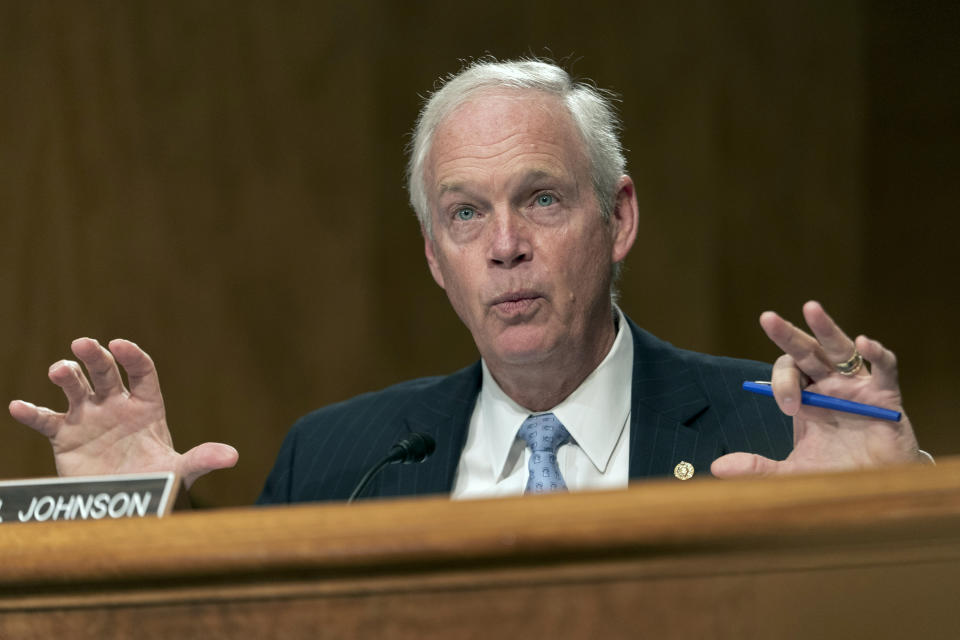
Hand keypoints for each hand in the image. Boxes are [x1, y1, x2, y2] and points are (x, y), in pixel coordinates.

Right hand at [8, 338, 237, 488]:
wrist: (125, 503)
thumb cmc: (155, 479)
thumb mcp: (179, 470)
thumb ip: (202, 459)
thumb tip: (232, 456)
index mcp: (146, 405)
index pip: (141, 371)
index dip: (131, 357)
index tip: (120, 345)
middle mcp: (116, 404)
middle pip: (105, 372)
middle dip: (95, 357)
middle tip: (82, 344)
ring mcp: (89, 417)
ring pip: (76, 389)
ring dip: (67, 376)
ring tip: (59, 371)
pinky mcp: (65, 436)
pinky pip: (46, 420)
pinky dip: (31, 413)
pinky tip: (17, 407)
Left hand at [712, 301, 925, 477]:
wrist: (874, 491)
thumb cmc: (835, 476)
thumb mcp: (793, 472)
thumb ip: (757, 468)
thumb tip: (716, 467)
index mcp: (806, 398)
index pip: (787, 373)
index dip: (782, 383)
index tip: (788, 405)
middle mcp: (830, 386)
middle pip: (806, 352)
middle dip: (787, 335)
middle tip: (766, 318)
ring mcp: (858, 388)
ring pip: (841, 350)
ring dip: (826, 328)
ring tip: (810, 308)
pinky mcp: (886, 398)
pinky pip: (885, 369)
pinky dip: (878, 354)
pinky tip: (865, 342)